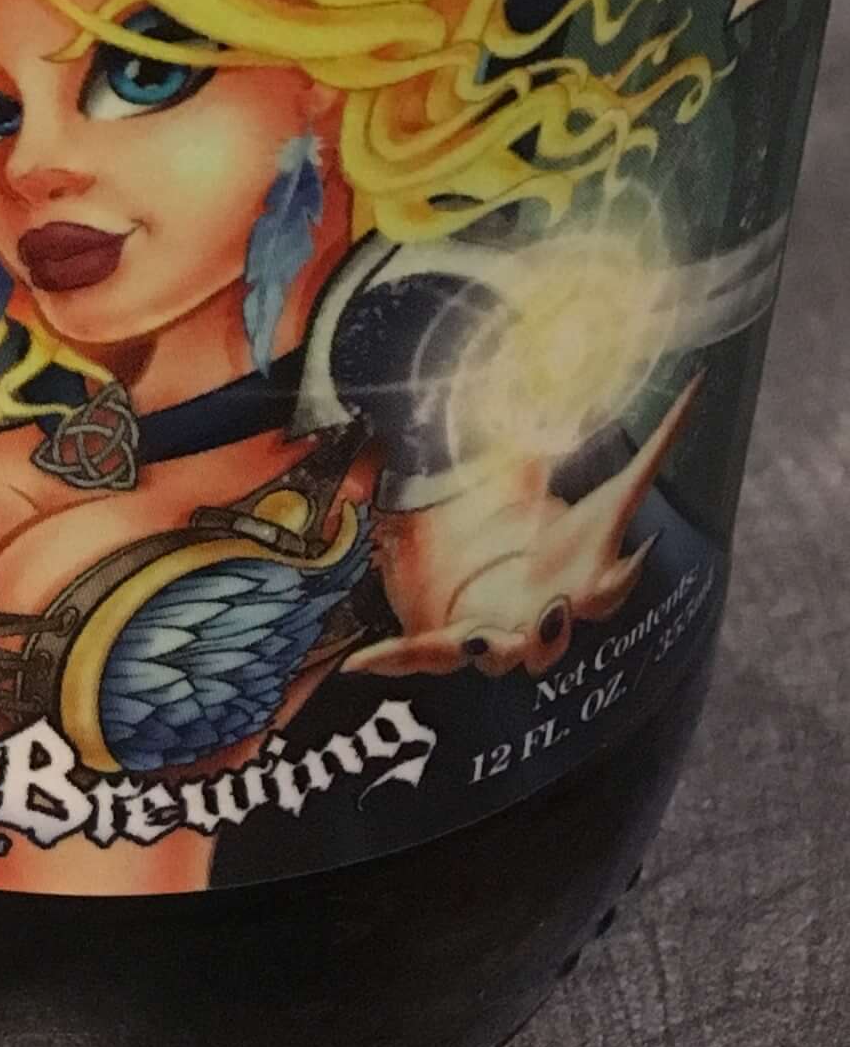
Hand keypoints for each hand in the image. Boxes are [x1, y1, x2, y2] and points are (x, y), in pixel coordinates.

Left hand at [350, 377, 699, 680]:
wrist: (473, 565)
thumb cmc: (530, 529)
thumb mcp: (547, 477)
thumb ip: (603, 440)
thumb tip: (691, 384)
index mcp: (573, 579)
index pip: (610, 583)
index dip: (622, 577)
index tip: (630, 559)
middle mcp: (538, 617)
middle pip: (557, 637)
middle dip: (557, 631)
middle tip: (556, 608)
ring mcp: (493, 637)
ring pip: (498, 658)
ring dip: (490, 651)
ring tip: (478, 639)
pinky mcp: (443, 642)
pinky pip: (416, 657)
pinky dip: (387, 659)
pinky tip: (356, 662)